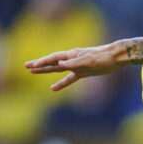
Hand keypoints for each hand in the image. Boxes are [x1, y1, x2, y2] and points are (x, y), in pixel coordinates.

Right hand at [25, 37, 142, 90]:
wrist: (116, 57)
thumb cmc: (103, 57)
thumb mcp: (89, 61)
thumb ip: (74, 63)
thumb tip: (60, 64)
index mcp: (72, 55)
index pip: (54, 58)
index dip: (42, 62)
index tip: (31, 65)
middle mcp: (72, 59)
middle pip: (52, 63)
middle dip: (39, 65)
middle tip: (26, 66)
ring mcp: (76, 66)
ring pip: (58, 70)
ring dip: (46, 71)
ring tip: (34, 72)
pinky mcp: (83, 72)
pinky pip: (69, 79)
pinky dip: (61, 83)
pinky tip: (53, 88)